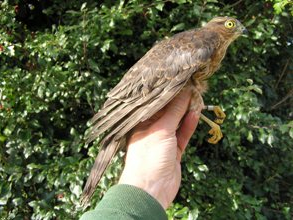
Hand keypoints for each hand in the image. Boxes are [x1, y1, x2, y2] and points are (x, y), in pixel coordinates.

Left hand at [118, 89, 200, 208]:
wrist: (151, 188)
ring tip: (197, 97)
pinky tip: (196, 114)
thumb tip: (183, 92)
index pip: (155, 103)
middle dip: (179, 101)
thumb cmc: (149, 156)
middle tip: (192, 87)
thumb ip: (174, 112)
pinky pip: (182, 134)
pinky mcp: (174, 150)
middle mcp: (151, 129)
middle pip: (167, 112)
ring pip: (177, 122)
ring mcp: (163, 140)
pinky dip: (189, 125)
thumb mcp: (161, 130)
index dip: (168, 93)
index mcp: (141, 123)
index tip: (180, 82)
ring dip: (186, 112)